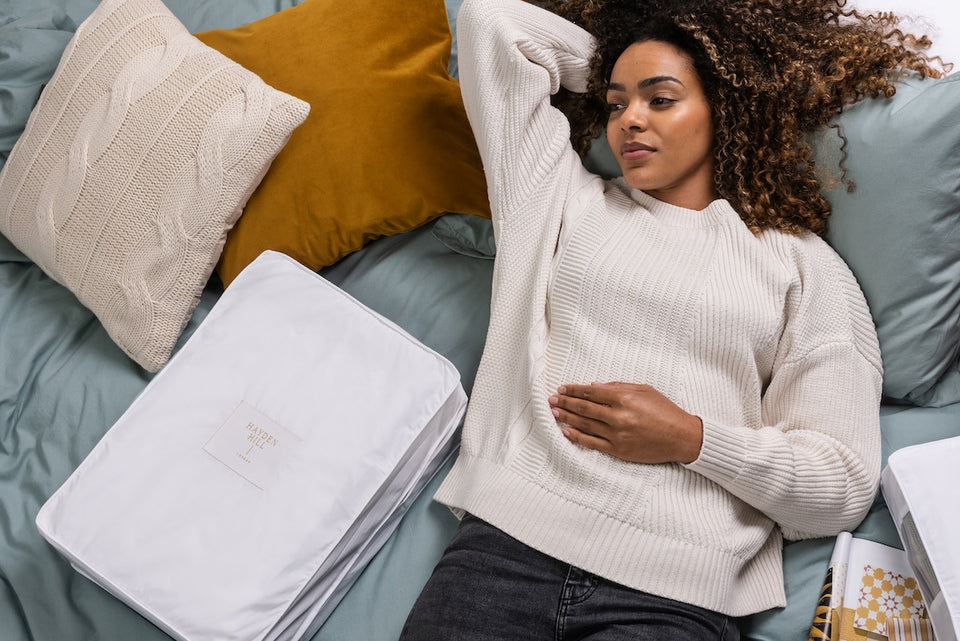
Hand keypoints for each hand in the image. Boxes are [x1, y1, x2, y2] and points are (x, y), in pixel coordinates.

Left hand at [548, 382, 702, 463]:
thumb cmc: (666, 411)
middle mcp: (619, 417)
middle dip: (566, 403)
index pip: (592, 393)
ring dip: (567, 418)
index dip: (575, 390)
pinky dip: (577, 437)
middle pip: (584, 409)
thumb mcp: (645, 390)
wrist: (682, 438)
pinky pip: (592, 443)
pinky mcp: (619, 451)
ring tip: (554, 413)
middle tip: (552, 399)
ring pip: (585, 425)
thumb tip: (594, 386)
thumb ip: (618, 387)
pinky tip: (566, 432)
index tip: (563, 388)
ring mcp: (618, 435)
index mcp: (625, 399)